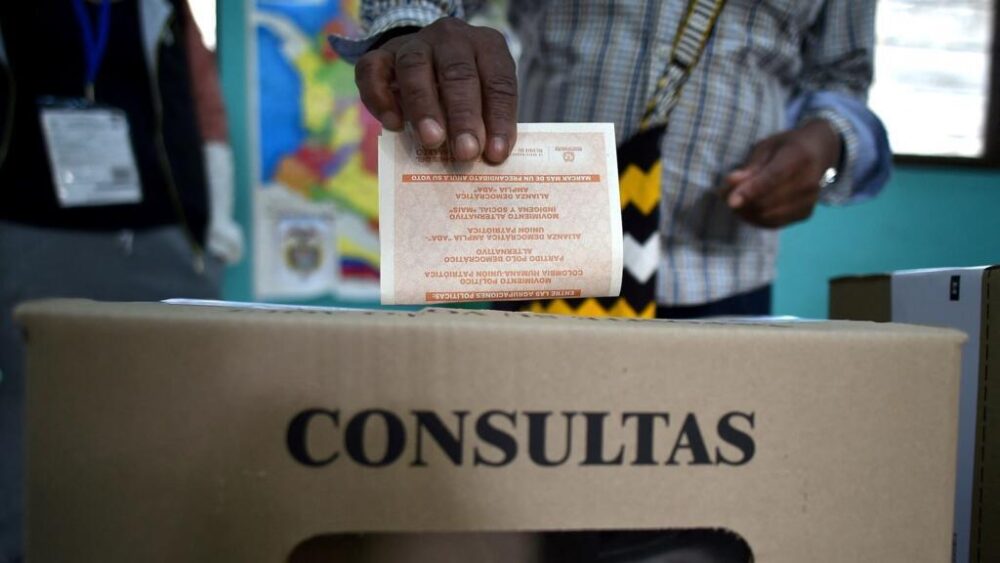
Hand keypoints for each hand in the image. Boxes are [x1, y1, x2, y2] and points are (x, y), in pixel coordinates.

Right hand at [354, 18, 517, 162]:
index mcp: (487, 46)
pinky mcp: (381, 54)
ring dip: (424, 107)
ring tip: (432, 141)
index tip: (495, 154)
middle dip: (463, 116)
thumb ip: (486, 123)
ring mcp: (414, 43)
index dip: (499, 119)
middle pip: (457, 73)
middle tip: (466, 152)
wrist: (427, 60)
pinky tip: (394, 126)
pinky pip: (373, 70)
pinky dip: (381, 99)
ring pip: (415, 67)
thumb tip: (485, 159)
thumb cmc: (464, 89)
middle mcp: (451, 38)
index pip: (498, 82)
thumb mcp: (484, 97)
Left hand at [723, 119, 841, 228]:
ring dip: (745, 212)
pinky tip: (747, 208)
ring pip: (768, 216)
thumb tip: (732, 184)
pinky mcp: (805, 214)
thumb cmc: (787, 146)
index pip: (772, 179)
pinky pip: (774, 223)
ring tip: (734, 200)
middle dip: (741, 202)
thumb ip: (750, 167)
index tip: (729, 201)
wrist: (819, 152)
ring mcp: (810, 200)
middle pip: (768, 202)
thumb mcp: (766, 147)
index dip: (750, 191)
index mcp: (799, 157)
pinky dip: (755, 219)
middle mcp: (809, 182)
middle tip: (723, 193)